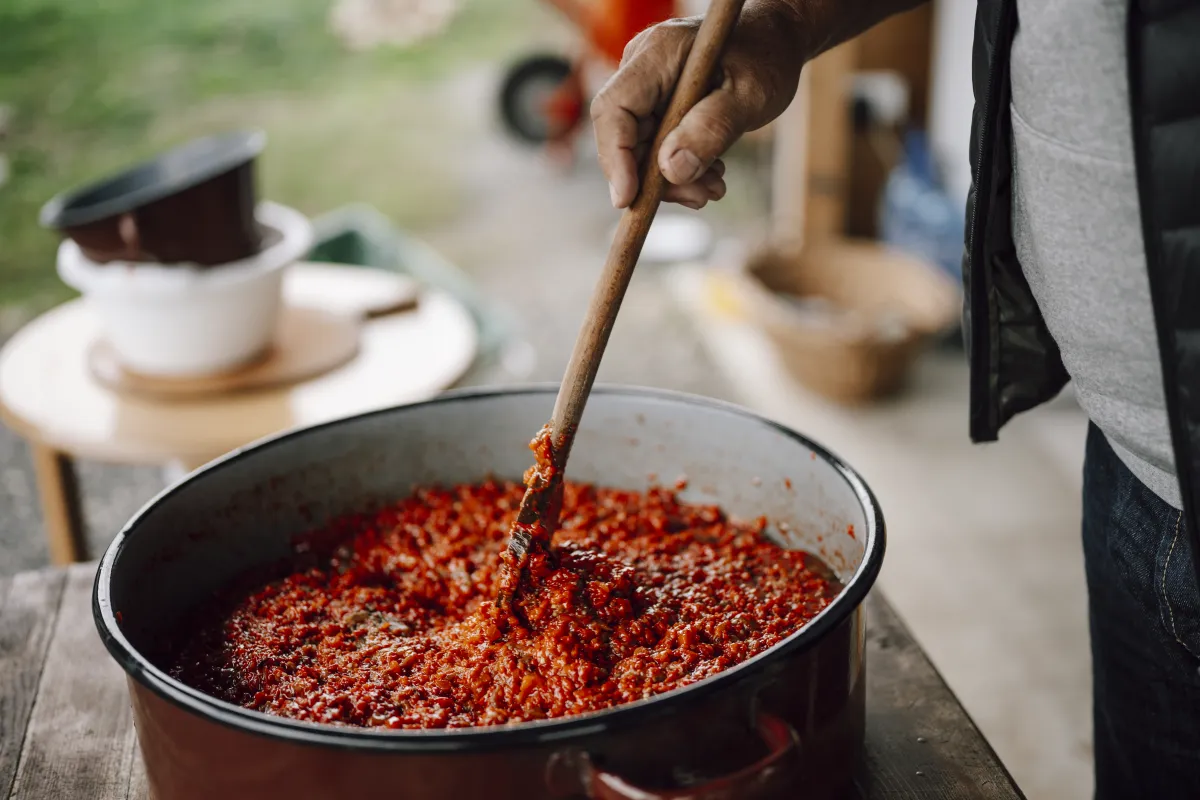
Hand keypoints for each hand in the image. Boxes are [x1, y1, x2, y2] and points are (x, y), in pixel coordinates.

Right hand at [591, 2, 805, 209]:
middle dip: (654, 177)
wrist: (775, 43)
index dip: (615, 156)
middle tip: (698, 196)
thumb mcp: (751, 95)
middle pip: (623, 136)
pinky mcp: (655, 106)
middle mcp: (641, 67)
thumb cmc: (766, 58)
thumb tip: (671, 169)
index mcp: (659, 53)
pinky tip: (708, 175)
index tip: (629, 198)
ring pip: (637, 148)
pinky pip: (653, 146)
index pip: (614, 108)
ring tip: (712, 187)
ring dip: (670, 179)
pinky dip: (678, 169)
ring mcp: (646, 88)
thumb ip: (712, 128)